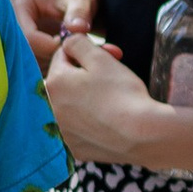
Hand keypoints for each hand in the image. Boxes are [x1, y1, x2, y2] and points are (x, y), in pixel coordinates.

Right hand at [13, 0, 98, 63]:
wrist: (75, 3)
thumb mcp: (81, 0)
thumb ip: (80, 12)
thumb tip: (78, 28)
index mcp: (17, 4)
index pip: (27, 36)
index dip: (50, 46)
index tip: (69, 45)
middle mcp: (7, 21)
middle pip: (22, 52)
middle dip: (48, 56)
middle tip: (68, 53)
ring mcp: (10, 36)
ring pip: (24, 63)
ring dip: (47, 64)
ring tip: (66, 53)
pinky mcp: (17, 48)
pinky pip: (27, 67)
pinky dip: (46, 68)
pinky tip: (60, 60)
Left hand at [41, 32, 171, 168]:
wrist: (143, 135)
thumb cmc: (122, 94)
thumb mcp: (101, 59)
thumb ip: (78, 44)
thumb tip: (68, 42)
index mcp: (52, 83)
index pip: (62, 57)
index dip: (86, 54)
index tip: (108, 57)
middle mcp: (49, 109)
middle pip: (64, 83)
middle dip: (84, 77)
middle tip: (111, 79)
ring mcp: (60, 132)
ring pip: (69, 106)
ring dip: (84, 100)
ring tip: (110, 101)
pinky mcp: (73, 149)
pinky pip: (77, 130)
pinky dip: (88, 124)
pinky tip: (107, 122)